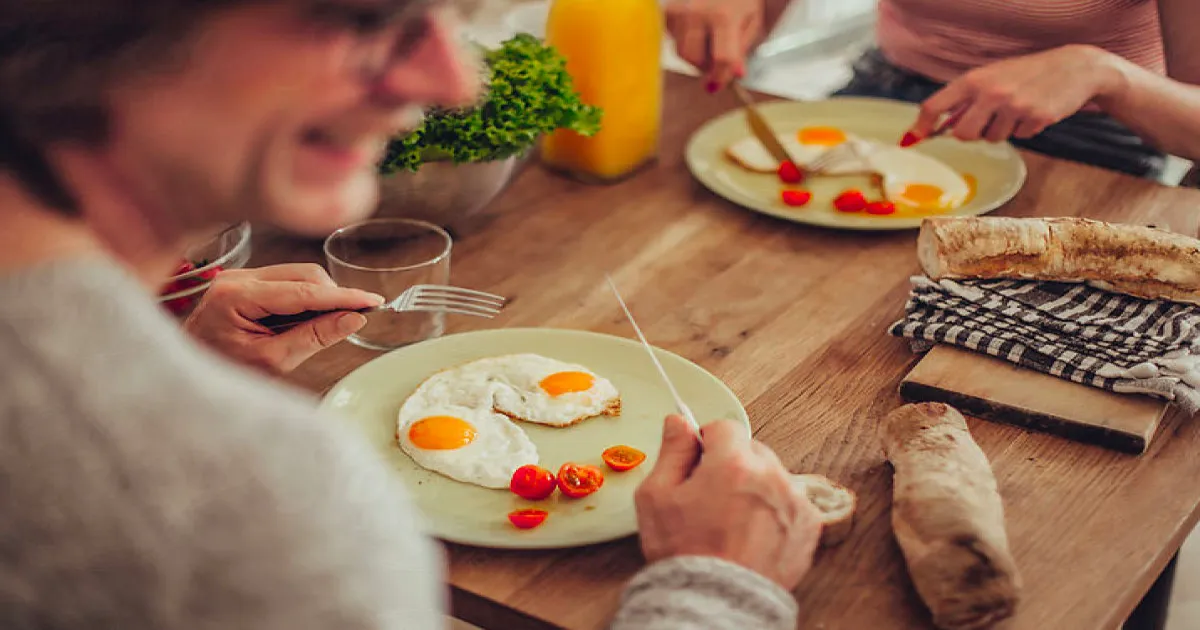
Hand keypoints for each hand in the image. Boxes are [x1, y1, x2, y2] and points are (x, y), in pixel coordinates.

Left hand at [184, 263, 383, 373]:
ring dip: (320, 298)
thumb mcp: (272, 362)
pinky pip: (288, 280)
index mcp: (236, 296)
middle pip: (305, 275)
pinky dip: (305, 299)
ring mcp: (240, 275)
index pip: (304, 292)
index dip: (343, 297)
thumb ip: (314, 337)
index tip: (373, 302)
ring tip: (317, 328)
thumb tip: (353, 319)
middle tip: (350, 322)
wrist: (187, 372)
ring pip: (300, 274)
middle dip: (332, 297)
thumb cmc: (222, 371)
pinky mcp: (245, 280)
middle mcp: (236, 277)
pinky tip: (302, 321)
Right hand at [634, 415, 822, 590]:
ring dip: (756, 487)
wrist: (716, 601)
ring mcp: (795, 501)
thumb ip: (672, 452)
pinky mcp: (809, 525)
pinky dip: (775, 511)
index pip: (724, 427)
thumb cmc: (684, 552)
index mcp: (734, 463)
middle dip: (732, 465)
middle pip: (751, 450)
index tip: (700, 463)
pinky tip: (753, 533)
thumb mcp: (657, 497)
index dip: (707, 444)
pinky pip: (791, 502)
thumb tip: (679, 422)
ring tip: (733, 521)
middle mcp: (771, 476)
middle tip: (712, 498)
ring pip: (772, 475)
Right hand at [665, 0, 763, 89]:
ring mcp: (679, 10)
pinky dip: (682, 40)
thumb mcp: (751, 20)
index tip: (717, 86)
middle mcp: (698, 12)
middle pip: (695, 59)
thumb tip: (735, 75)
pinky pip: (671, 38)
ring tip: (706, 40)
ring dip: (694, 55)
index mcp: (724, 16)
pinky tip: (694, 28)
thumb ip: (742, 49)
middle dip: (705, 67)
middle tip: (714, 61)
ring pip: (680, 52)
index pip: (721, 59)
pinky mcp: (667, 9)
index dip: (720, 77)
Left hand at [907, 45, 1124, 142]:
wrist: (1074, 67)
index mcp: (974, 79)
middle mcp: (990, 92)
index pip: (935, 105)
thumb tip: (939, 126)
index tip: (912, 139)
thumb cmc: (1026, 74)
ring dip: (1002, 129)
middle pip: (962, 134)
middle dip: (972, 133)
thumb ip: (967, 99)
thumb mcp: (992, 77)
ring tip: (1016, 108)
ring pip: (992, 138)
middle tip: (987, 120)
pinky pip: (1019, 137)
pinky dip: (1024, 128)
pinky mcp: (1035, 118)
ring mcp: (1014, 106)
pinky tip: (1034, 110)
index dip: (920, 126)